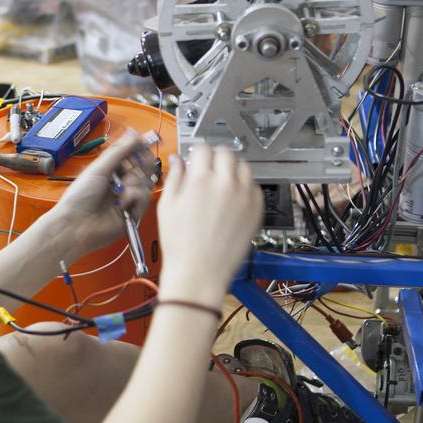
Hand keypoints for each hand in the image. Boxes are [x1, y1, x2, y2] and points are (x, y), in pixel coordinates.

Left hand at [48, 130, 157, 259]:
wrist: (76, 224)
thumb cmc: (80, 197)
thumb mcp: (99, 168)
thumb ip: (119, 151)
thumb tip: (134, 134)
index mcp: (111, 170)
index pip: (133, 154)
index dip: (139, 147)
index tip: (143, 141)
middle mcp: (121, 182)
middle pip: (144, 166)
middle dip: (140, 163)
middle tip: (131, 166)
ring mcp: (129, 197)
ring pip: (146, 180)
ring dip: (133, 183)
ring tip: (118, 191)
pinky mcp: (134, 212)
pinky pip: (145, 197)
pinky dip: (133, 197)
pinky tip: (120, 204)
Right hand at [157, 145, 262, 302]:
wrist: (199, 273)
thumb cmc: (179, 245)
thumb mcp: (167, 207)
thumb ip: (175, 178)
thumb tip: (178, 160)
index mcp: (200, 180)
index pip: (204, 148)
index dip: (198, 151)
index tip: (196, 157)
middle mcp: (225, 184)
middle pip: (226, 153)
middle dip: (216, 157)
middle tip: (210, 167)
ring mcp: (244, 197)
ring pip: (243, 167)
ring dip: (232, 169)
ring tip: (223, 182)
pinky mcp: (256, 211)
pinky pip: (254, 188)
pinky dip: (245, 187)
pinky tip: (234, 198)